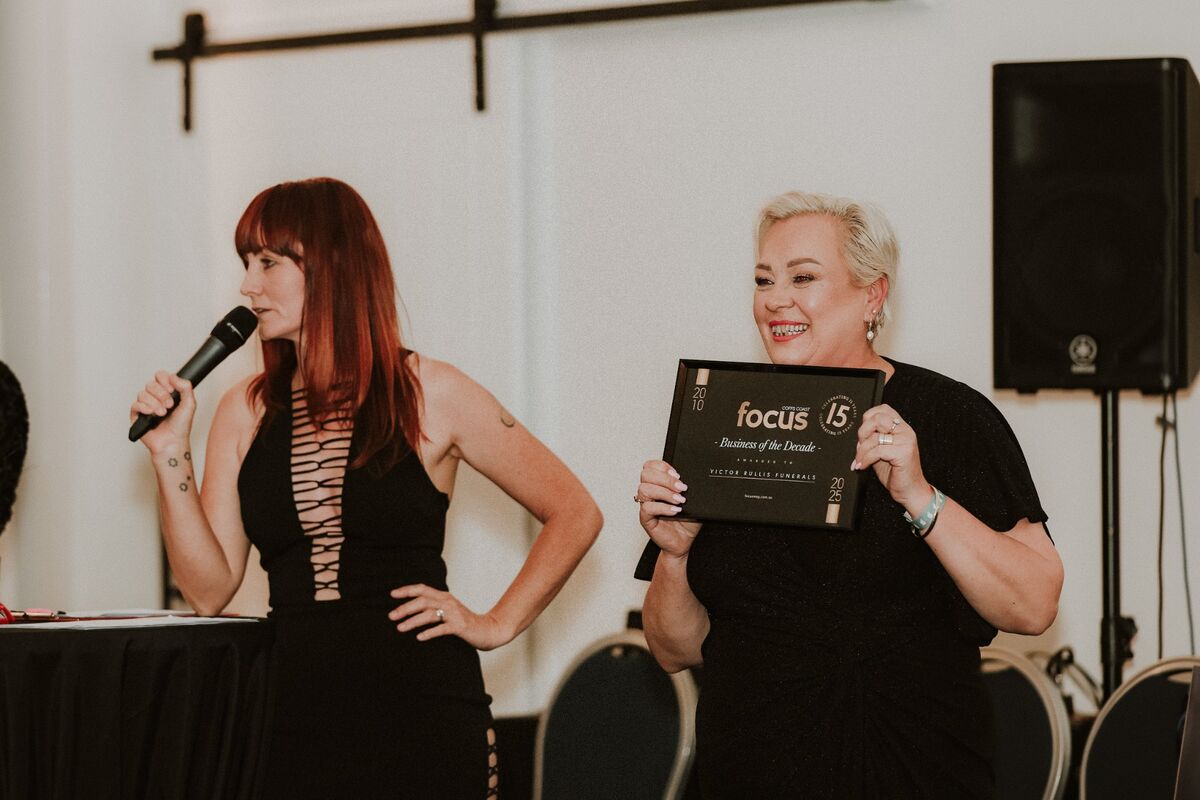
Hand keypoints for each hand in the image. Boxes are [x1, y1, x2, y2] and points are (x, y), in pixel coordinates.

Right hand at [129, 371, 195, 454]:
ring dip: (155, 403)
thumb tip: (173, 376)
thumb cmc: (182, 426)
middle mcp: (155, 397)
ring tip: (162, 413)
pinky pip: (135, 404)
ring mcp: (145, 406)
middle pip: (151, 383)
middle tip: (169, 405)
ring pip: (142, 393)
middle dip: (161, 394)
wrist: (173, 442)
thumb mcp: (189, 404)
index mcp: (167, 392)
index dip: (164, 380)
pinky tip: (152, 414)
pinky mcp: (137, 415)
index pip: (160, 376)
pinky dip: (144, 408)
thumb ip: (185, 387)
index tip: (172, 390)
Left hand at [389, 584, 511, 650]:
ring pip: (430, 614)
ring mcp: (455, 614)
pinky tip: (420, 637)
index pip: (423, 589)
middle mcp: (448, 602)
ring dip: (413, 621)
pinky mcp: (460, 626)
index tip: (392, 594)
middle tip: (391, 616)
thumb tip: (412, 609)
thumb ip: (434, 607)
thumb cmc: (465, 622)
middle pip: (423, 601)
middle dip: (405, 608)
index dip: (407, 590)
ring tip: (400, 628)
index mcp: (444, 596)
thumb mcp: (449, 610)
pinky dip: (430, 632)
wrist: (488, 630)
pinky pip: (442, 628)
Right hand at [637, 460, 700, 558]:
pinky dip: (663, 507)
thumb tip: (698, 479)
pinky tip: (675, 510)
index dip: (662, 466)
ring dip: (664, 492)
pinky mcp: (646, 519)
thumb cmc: (687, 522)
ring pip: (644, 489)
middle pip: (646, 474)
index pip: (650, 466)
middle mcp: (650, 493)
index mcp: (658, 484)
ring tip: (679, 500)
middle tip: (681, 488)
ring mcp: (646, 505)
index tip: (678, 474)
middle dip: (666, 479)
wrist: (684, 541)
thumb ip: (691, 488)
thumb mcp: (693, 500)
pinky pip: (647, 508)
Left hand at [852, 404, 930, 509]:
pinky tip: (863, 465)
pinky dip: (866, 459)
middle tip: (860, 447)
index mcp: (901, 428)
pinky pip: (877, 450)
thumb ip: (872, 440)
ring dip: (862, 450)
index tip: (863, 434)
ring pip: (875, 436)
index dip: (868, 418)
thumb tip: (857, 436)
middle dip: (863, 432)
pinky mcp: (903, 452)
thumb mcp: (881, 452)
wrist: (910, 490)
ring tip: (859, 460)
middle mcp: (905, 431)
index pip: (883, 409)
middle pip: (877, 418)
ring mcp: (906, 441)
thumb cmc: (896, 472)